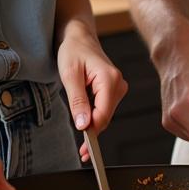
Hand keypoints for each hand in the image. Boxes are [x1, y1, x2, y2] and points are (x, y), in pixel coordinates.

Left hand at [56, 24, 127, 162]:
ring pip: (105, 115)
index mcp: (109, 79)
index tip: (85, 151)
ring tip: (80, 133)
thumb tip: (83, 125)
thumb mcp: (69, 75)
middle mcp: (118, 84)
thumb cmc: (73, 51)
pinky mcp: (113, 90)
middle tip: (81, 152)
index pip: (104, 114)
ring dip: (92, 125)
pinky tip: (85, 121)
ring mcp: (118, 87)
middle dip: (92, 133)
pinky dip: (94, 118)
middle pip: (106, 117)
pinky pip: (104, 109)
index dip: (93, 133)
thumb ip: (77, 101)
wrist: (78, 37)